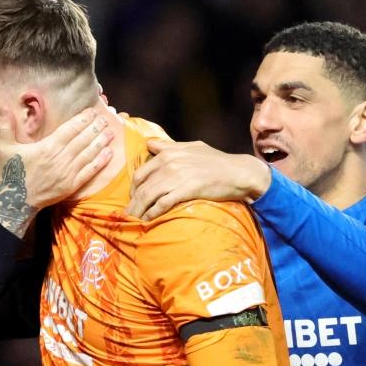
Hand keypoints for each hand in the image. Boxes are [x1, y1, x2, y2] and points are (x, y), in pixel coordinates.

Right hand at [0, 107, 113, 211]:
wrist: (16, 201)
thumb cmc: (10, 173)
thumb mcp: (3, 148)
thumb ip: (5, 127)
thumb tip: (3, 107)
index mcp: (48, 146)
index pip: (70, 129)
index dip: (83, 119)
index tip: (92, 112)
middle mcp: (61, 158)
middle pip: (83, 139)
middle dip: (96, 127)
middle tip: (106, 118)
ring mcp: (68, 172)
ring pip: (89, 153)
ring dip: (101, 142)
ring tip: (111, 132)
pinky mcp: (72, 185)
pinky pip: (90, 171)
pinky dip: (100, 161)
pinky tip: (109, 153)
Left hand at [126, 139, 270, 220]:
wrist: (238, 172)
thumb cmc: (216, 161)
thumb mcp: (191, 148)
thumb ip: (168, 147)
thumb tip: (149, 143)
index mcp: (168, 153)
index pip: (140, 173)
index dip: (133, 189)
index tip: (132, 200)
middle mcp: (169, 163)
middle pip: (141, 186)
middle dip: (132, 203)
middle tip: (127, 215)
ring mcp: (177, 177)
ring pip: (149, 196)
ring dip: (138, 211)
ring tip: (132, 222)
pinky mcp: (186, 190)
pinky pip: (163, 204)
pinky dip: (152, 213)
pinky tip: (148, 221)